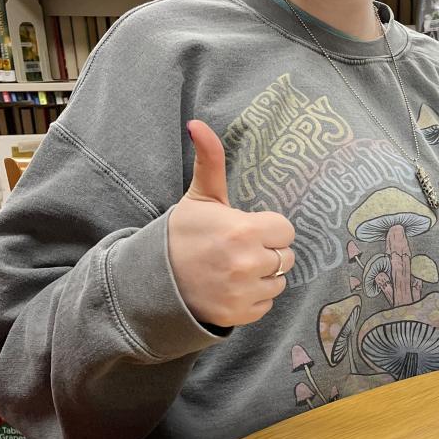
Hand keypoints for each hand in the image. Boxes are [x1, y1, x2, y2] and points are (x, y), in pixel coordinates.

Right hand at [167, 119, 295, 327]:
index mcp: (243, 230)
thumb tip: (197, 123)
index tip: (246, 229)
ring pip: (278, 281)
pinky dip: (252, 298)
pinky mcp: (239, 315)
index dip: (267, 228)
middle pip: (285, 256)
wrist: (153, 280)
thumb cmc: (182, 234)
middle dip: (266, 251)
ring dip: (262, 276)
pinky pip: (266, 304)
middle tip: (237, 250)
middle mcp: (247, 263)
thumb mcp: (200, 196)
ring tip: (233, 269)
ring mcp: (244, 292)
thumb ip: (210, 160)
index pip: (285, 230)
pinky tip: (230, 288)